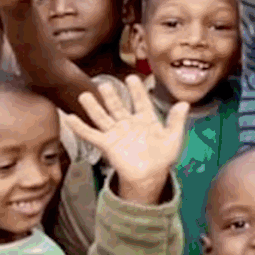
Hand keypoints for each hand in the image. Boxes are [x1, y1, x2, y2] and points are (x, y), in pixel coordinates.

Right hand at [64, 76, 189, 205]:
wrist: (151, 176)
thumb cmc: (163, 157)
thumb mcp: (173, 137)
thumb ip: (176, 120)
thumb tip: (185, 103)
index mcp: (146, 119)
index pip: (141, 101)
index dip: (137, 90)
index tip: (132, 78)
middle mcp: (129, 124)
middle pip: (118, 106)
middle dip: (111, 96)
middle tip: (105, 84)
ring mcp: (116, 133)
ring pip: (103, 117)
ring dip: (93, 107)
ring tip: (84, 95)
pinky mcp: (107, 145)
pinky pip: (91, 135)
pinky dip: (80, 127)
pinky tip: (70, 118)